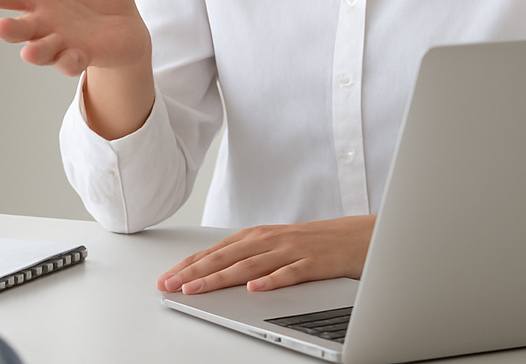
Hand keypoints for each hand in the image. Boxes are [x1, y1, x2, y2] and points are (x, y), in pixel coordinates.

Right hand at [0, 0, 151, 77]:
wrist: (127, 25)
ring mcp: (63, 42)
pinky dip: (69, 62)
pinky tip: (71, 57)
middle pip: (22, 28)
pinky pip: (72, 62)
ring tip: (27, 52)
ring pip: (42, 50)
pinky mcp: (85, 56)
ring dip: (35, 52)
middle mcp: (46, 23)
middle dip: (10, 29)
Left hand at [156, 216, 375, 294]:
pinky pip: (290, 273)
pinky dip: (272, 281)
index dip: (190, 264)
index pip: (216, 250)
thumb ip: (249, 257)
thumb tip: (216, 272)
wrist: (359, 237)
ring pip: (250, 265)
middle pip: (226, 257)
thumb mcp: (277, 246)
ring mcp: (291, 250)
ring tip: (198, 290)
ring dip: (221, 278)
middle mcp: (270, 240)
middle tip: (171, 285)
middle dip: (195, 272)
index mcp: (258, 236)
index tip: (167, 277)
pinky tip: (256, 290)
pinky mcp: (314, 263)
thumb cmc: (315, 243)